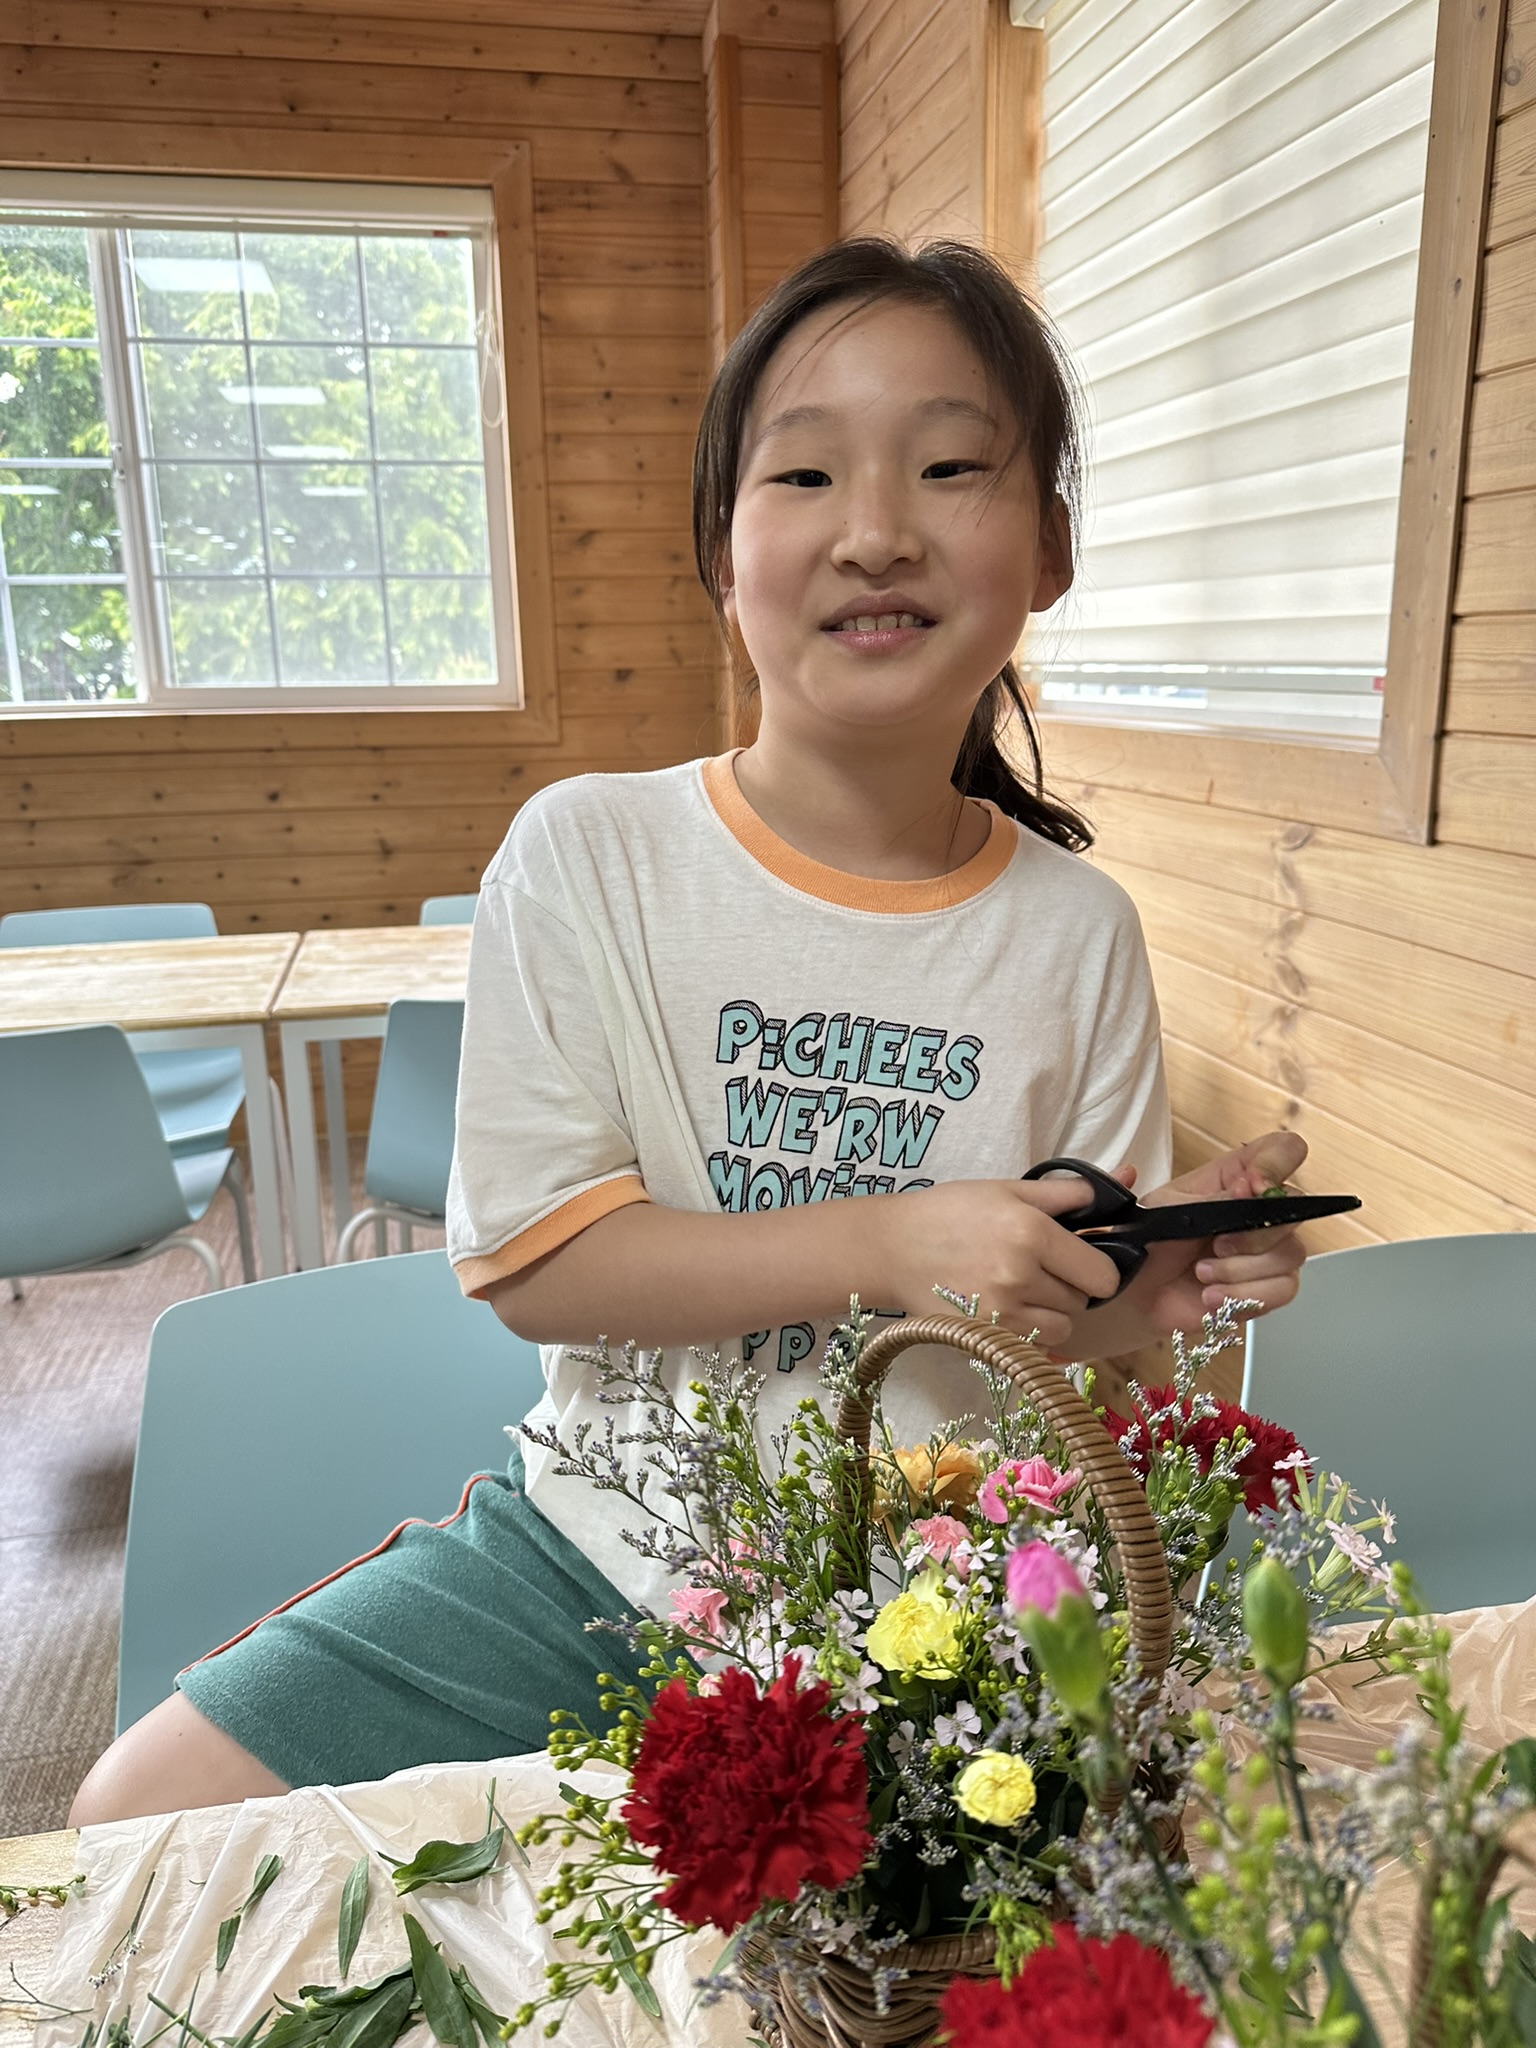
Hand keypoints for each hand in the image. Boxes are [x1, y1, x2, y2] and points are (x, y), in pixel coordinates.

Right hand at [879, 1177, 1122, 1347]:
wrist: (893, 1248)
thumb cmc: (951, 1212)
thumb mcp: (1008, 1189)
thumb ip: (1068, 1191)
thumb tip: (1125, 1178)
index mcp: (1033, 1232)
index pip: (1103, 1275)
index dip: (1096, 1267)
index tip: (1080, 1260)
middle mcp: (1021, 1275)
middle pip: (1083, 1302)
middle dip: (1070, 1286)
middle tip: (1040, 1269)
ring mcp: (1002, 1312)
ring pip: (1063, 1327)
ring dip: (1052, 1312)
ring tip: (1022, 1290)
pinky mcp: (986, 1337)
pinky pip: (1034, 1345)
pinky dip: (1030, 1332)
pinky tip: (1007, 1308)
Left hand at [1130, 1131, 1309, 1335]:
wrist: (1137, 1294)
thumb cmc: (1147, 1244)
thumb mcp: (1168, 1210)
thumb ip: (1213, 1199)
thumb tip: (1249, 1190)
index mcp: (1233, 1178)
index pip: (1282, 1150)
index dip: (1276, 1164)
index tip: (1253, 1186)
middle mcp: (1257, 1211)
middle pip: (1295, 1210)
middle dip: (1252, 1236)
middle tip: (1216, 1245)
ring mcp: (1265, 1250)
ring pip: (1289, 1254)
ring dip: (1240, 1271)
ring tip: (1204, 1274)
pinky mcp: (1266, 1286)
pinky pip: (1283, 1289)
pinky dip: (1243, 1295)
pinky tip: (1214, 1294)